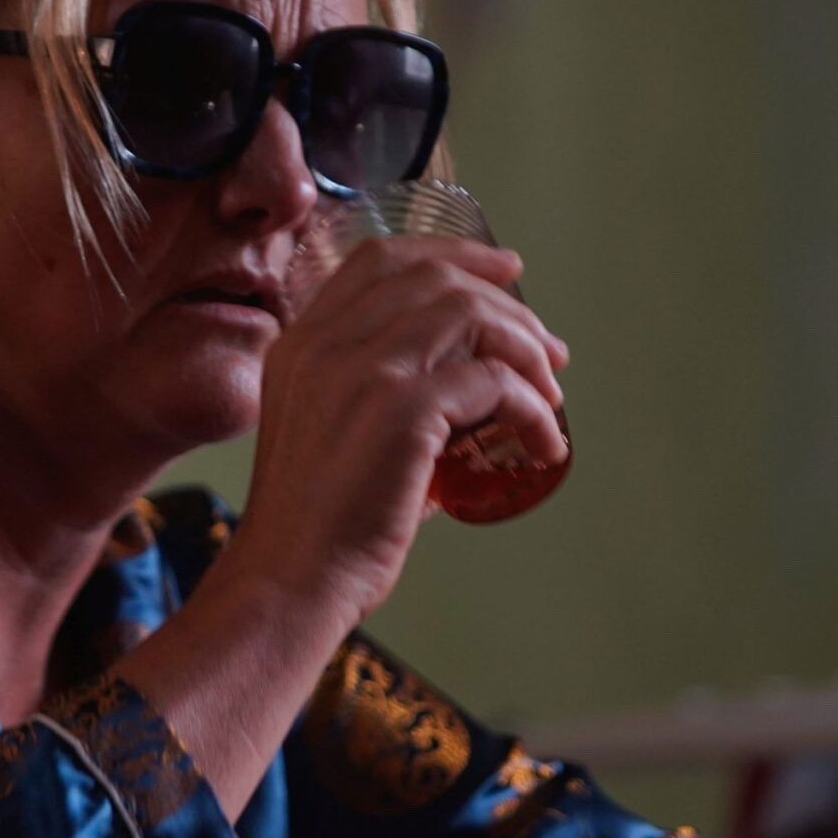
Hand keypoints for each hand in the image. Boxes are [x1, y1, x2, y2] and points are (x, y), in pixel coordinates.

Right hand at [225, 234, 569, 623]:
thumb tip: (464, 401)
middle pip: (434, 279)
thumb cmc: (316, 530)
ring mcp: (362, 369)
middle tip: (550, 348)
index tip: (504, 270)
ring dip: (525, 349)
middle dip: (506, 303)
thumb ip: (378, 399)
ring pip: (469, 314)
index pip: (381, 260)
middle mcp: (325, 342)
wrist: (288, 583)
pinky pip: (493, 380)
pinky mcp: (402, 409)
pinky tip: (543, 442)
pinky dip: (531, 407)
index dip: (451, 255)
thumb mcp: (329, 436)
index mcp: (301, 343)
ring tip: (549, 396)